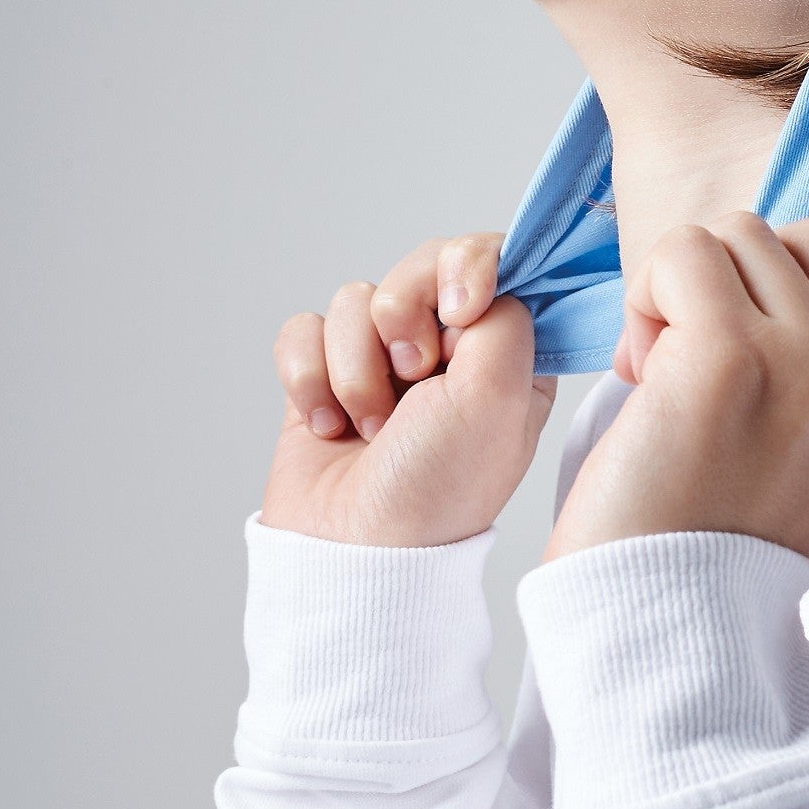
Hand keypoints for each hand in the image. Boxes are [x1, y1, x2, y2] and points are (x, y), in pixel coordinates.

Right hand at [261, 231, 556, 547]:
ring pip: (353, 299)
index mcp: (506, 351)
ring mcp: (381, 360)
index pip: (491, 259)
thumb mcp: (500, 396)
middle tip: (412, 374)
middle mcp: (447, 350)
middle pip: (419, 266)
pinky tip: (329, 426)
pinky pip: (302, 330)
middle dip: (403, 316)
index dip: (467, 267)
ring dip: (356, 366)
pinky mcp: (323, 375)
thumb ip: (504, 316)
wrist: (356, 549)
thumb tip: (471, 277)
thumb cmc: (437, 486)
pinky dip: (309, 378)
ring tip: (372, 426)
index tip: (458, 309)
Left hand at [546, 214, 808, 564]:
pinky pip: (684, 250)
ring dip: (687, 286)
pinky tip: (638, 368)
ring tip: (664, 371)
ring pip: (745, 234)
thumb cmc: (710, 535)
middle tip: (700, 361)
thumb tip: (791, 269)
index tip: (763, 363)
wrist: (656, 616)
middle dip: (748, 280)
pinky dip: (646, 292)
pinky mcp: (731, 354)